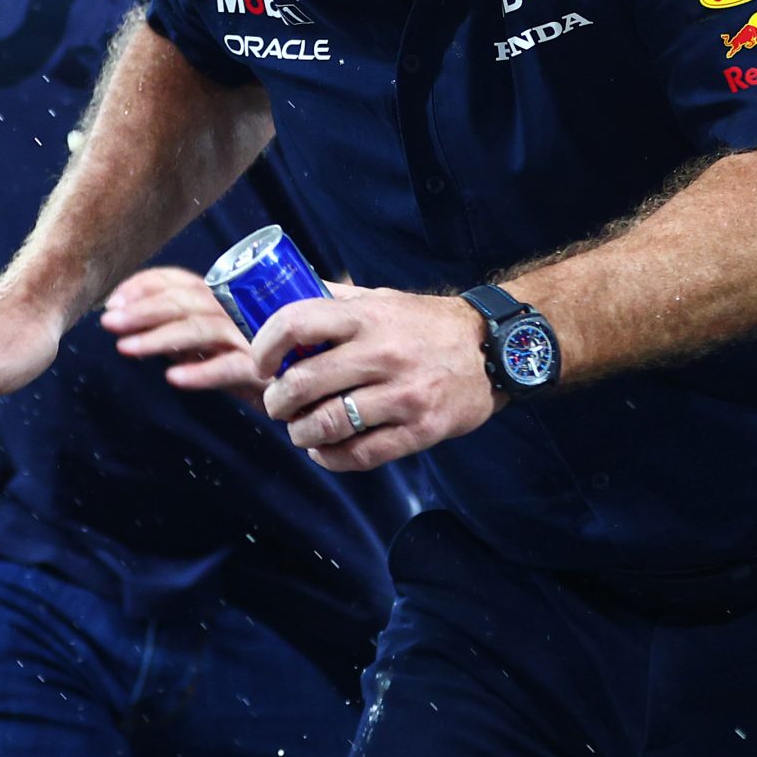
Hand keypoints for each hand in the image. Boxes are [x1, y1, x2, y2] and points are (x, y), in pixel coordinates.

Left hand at [100, 267, 260, 399]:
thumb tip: (136, 329)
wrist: (309, 382)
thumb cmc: (261, 362)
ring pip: (202, 330)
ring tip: (126, 348)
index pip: (181, 281)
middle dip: (143, 309)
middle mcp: (238, 311)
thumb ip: (184, 335)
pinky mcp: (265, 370)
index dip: (145, 285)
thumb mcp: (216, 345)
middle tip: (109, 322)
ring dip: (160, 337)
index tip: (114, 301)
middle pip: (187, 301)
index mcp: (225, 299)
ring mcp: (252, 338)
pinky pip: (230, 368)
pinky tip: (174, 377)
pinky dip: (201, 371)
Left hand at [253, 287, 497, 471]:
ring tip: (301, 430)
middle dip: (277, 401)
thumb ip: (336, 301)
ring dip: (300, 433)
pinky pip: (359, 454)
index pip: (297, 323)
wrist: (495, 350)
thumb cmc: (427, 324)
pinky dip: (330, 458)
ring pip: (326, 425)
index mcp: (369, 316)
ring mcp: (403, 394)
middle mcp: (384, 353)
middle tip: (278, 404)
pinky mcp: (420, 429)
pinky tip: (325, 451)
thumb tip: (278, 298)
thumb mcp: (383, 299)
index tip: (261, 362)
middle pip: (302, 383)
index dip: (264, 346)